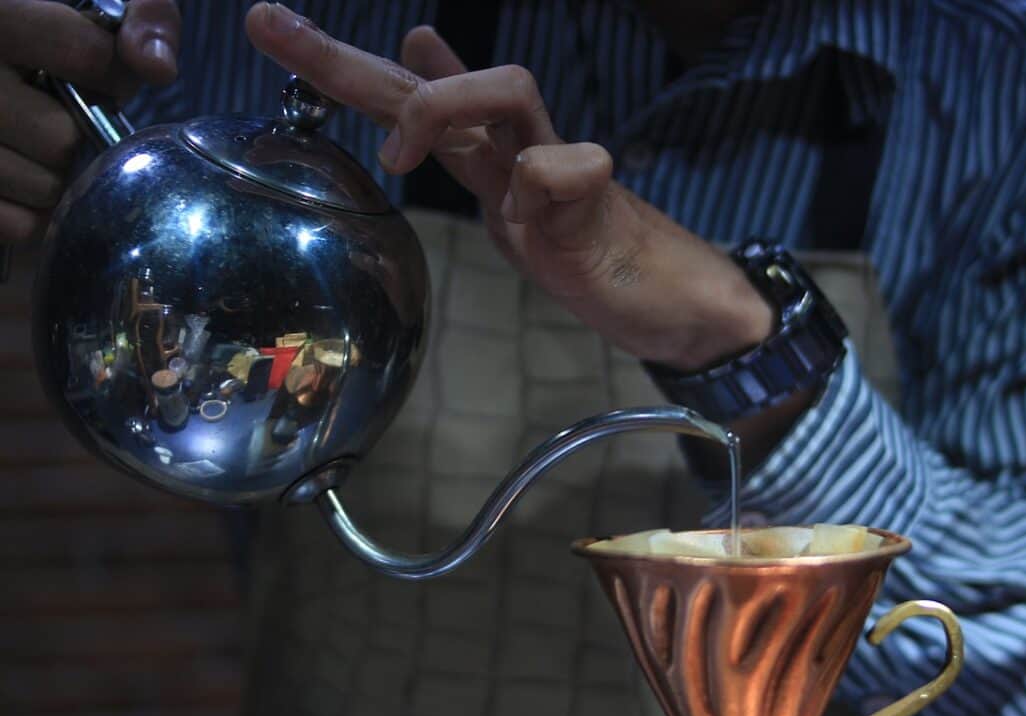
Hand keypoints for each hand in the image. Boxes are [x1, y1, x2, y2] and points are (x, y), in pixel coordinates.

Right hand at [0, 0, 180, 244]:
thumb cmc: (47, 40)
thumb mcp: (95, 5)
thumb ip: (145, 16)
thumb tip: (157, 69)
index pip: (88, 54)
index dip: (109, 71)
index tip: (96, 71)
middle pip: (61, 136)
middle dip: (70, 131)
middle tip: (47, 112)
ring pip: (43, 184)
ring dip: (51, 173)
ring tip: (26, 144)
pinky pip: (21, 225)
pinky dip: (31, 212)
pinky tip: (17, 179)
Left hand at [245, 2, 770, 370]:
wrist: (671, 293)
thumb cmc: (586, 243)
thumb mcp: (507, 192)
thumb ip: (463, 133)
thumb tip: (416, 53)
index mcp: (483, 154)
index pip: (405, 97)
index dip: (338, 65)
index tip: (270, 27)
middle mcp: (515, 146)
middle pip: (435, 82)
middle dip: (347, 59)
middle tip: (269, 24)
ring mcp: (556, 168)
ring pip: (508, 89)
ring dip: (442, 104)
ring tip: (400, 152)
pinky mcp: (596, 201)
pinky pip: (561, 170)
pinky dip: (542, 187)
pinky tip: (543, 218)